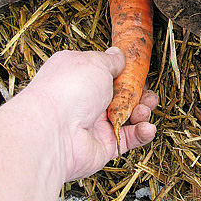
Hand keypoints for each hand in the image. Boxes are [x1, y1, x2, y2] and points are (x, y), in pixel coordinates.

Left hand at [22, 47, 157, 180]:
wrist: (53, 132)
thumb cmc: (68, 90)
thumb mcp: (94, 62)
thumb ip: (111, 60)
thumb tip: (118, 55)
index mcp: (81, 77)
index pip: (108, 74)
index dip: (126, 73)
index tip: (139, 71)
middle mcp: (86, 100)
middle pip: (123, 96)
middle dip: (140, 95)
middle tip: (146, 94)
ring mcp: (95, 124)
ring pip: (129, 117)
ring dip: (142, 112)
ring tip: (142, 110)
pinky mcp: (105, 145)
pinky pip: (130, 138)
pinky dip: (142, 133)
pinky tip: (147, 128)